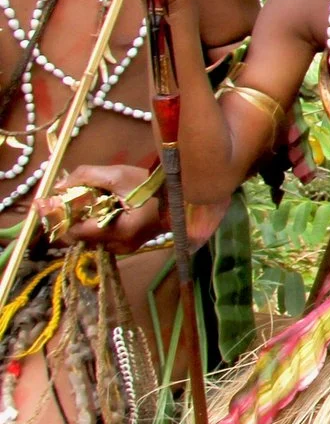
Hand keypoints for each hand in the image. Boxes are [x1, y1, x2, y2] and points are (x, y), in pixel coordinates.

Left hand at [43, 164, 166, 253]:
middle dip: (70, 219)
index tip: (49, 202)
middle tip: (69, 199)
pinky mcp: (129, 247)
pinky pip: (102, 240)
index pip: (74, 232)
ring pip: (90, 240)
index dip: (59, 217)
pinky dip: (95, 227)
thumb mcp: (119, 174)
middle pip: (80, 237)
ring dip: (82, 223)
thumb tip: (58, 185)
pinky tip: (103, 212)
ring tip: (87, 203)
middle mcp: (120, 246)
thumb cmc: (155, 185)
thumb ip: (85, 176)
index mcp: (118, 231)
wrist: (186, 199)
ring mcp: (126, 248)